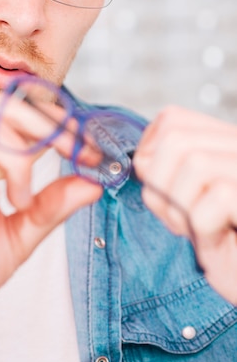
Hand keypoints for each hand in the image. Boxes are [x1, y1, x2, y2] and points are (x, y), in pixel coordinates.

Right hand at [0, 92, 100, 338]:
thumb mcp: (18, 237)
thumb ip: (50, 207)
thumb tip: (93, 183)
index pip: (17, 112)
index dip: (58, 123)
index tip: (90, 151)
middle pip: (2, 106)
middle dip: (47, 127)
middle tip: (75, 157)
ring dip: (18, 163)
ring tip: (20, 203)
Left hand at [134, 105, 236, 304]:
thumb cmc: (223, 242)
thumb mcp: (188, 198)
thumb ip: (167, 170)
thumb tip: (138, 162)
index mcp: (224, 141)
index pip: (172, 119)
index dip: (149, 153)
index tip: (156, 186)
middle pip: (176, 139)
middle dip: (159, 183)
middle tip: (175, 216)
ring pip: (195, 163)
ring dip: (179, 207)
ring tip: (196, 229)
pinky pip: (216, 198)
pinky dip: (203, 226)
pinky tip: (216, 239)